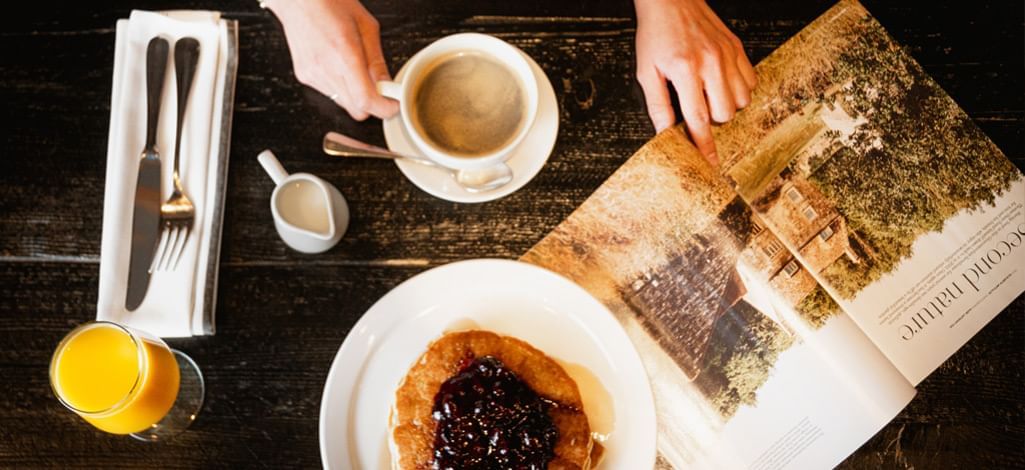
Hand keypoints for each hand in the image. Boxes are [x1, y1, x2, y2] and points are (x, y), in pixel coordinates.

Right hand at [265, 0, 397, 119]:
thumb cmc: (331, 4)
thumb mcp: (367, 26)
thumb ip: (377, 61)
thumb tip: (387, 85)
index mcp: (345, 54)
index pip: (366, 100)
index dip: (384, 108)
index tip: (393, 105)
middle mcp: (326, 69)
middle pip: (356, 109)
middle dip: (371, 102)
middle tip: (379, 86)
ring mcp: (312, 75)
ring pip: (343, 103)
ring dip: (354, 93)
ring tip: (353, 67)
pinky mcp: (304, 77)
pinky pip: (330, 93)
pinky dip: (340, 86)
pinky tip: (337, 64)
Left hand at [634, 0, 755, 163]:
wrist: (671, 0)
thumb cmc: (656, 34)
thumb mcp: (646, 71)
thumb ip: (657, 104)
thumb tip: (664, 134)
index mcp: (684, 70)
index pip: (698, 119)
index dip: (703, 145)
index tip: (709, 162)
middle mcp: (710, 62)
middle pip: (724, 113)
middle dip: (712, 119)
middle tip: (697, 106)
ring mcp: (727, 55)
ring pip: (741, 101)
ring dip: (726, 105)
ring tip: (709, 94)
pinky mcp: (738, 48)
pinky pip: (751, 82)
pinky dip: (739, 90)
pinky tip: (722, 83)